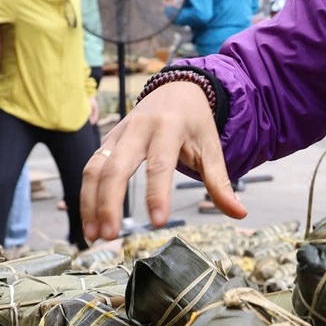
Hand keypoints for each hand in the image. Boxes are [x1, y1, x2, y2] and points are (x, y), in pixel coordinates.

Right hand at [81, 80, 240, 240]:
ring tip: (94, 236)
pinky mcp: (106, 142)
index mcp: (168, 128)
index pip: (160, 164)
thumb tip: (239, 213)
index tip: (159, 222)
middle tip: (111, 236)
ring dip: (90, 203)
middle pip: (116, 167)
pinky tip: (90, 221)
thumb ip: (220, 182)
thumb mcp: (211, 147)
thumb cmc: (195, 122)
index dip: (158, 194)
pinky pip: (90, 168)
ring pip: (95, 168)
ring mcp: (117, 134)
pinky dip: (86, 196)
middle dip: (109, 203)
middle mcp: (137, 129)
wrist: (176, 89)